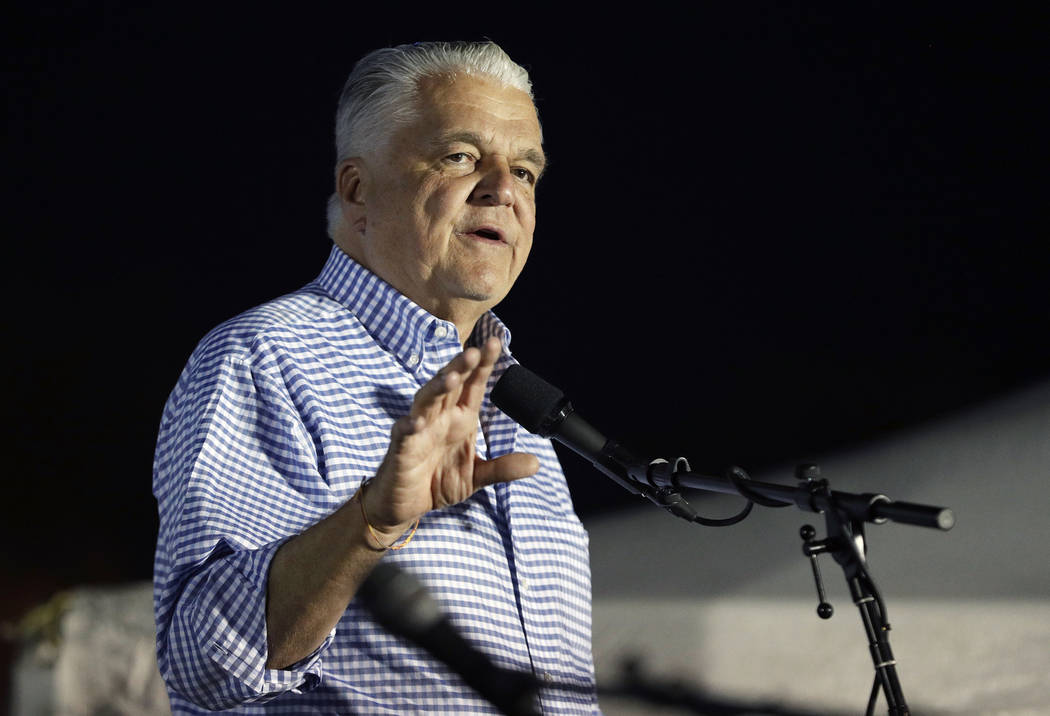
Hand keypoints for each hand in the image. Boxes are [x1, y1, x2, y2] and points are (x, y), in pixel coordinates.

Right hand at [362, 337, 538, 539]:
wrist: (404, 507)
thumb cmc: (437, 483)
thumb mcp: (476, 477)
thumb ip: (503, 468)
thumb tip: (536, 463)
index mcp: (459, 420)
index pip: (473, 386)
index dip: (482, 365)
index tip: (495, 343)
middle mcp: (439, 419)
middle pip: (449, 386)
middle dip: (460, 367)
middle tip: (474, 351)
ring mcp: (418, 431)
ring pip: (426, 402)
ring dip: (437, 388)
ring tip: (452, 377)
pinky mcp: (401, 449)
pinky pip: (403, 433)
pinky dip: (408, 426)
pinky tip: (417, 422)